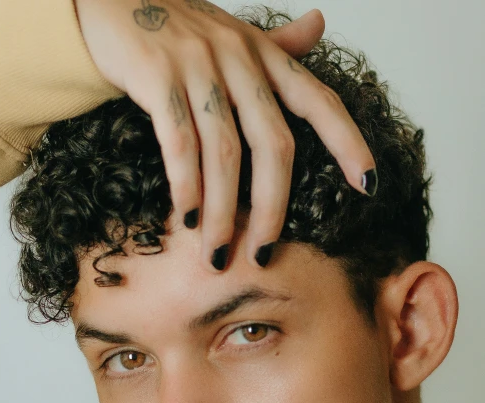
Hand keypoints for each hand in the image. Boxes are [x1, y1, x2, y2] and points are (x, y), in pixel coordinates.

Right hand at [75, 0, 376, 270]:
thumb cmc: (177, 24)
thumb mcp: (234, 33)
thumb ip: (278, 45)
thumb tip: (321, 24)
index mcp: (263, 54)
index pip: (319, 100)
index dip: (348, 142)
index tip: (368, 186)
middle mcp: (238, 57)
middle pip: (273, 144)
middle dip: (271, 208)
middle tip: (261, 254)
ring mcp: (197, 64)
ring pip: (225, 151)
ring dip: (222, 212)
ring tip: (217, 254)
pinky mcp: (156, 73)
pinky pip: (179, 140)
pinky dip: (185, 184)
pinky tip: (185, 218)